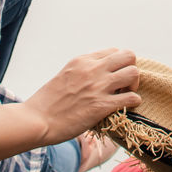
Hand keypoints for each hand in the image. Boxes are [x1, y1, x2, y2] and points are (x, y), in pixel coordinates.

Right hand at [24, 49, 141, 145]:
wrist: (37, 120)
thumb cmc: (48, 102)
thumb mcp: (65, 75)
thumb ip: (83, 71)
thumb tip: (98, 75)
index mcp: (82, 60)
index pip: (113, 51)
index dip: (118, 64)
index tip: (114, 77)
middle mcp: (92, 69)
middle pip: (128, 56)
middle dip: (130, 69)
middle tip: (124, 84)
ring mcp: (98, 86)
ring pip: (133, 73)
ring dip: (134, 85)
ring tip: (125, 95)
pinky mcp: (102, 105)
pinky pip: (131, 98)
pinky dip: (134, 102)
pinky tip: (126, 107)